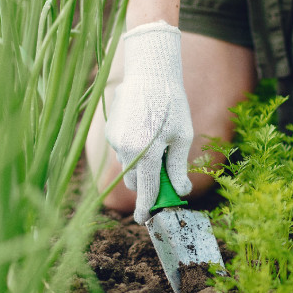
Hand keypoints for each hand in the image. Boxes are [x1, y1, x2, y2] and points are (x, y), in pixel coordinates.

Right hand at [105, 20, 193, 223]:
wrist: (149, 72)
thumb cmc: (172, 103)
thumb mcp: (182, 136)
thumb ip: (178, 166)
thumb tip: (181, 191)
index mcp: (147, 153)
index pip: (145, 190)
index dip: (146, 208)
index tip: (145, 220)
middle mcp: (126, 149)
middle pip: (133, 181)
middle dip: (145, 183)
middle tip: (164, 174)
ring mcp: (115, 140)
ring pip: (127, 164)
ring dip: (140, 163)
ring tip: (156, 140)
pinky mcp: (111, 131)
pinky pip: (122, 148)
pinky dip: (133, 147)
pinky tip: (145, 128)